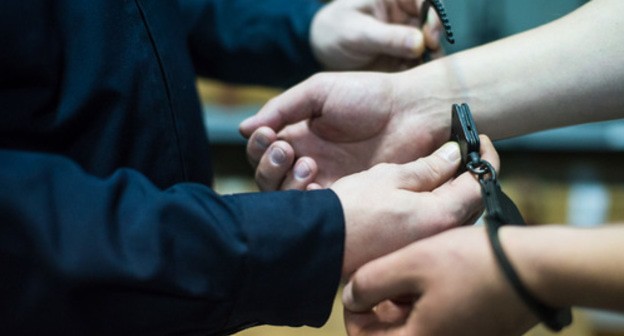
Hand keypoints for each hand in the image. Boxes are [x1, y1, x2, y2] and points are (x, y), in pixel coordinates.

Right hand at [239, 71, 449, 190]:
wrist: (412, 112)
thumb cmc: (368, 94)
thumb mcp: (319, 92)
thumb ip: (283, 108)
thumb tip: (244, 129)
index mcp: (299, 136)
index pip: (263, 152)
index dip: (258, 147)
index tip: (268, 136)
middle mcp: (307, 161)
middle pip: (268, 177)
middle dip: (268, 166)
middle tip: (286, 151)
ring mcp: (327, 182)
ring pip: (287, 197)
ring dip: (286, 182)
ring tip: (309, 164)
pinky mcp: (347, 199)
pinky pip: (317, 210)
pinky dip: (308, 201)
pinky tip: (317, 185)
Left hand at [310, 0, 442, 70]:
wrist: (325, 49)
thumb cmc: (336, 30)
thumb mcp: (358, 33)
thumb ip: (388, 37)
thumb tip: (419, 42)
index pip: (423, 3)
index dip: (432, 18)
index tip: (431, 38)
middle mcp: (405, 17)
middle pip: (431, 28)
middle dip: (434, 45)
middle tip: (432, 63)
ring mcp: (406, 38)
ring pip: (428, 48)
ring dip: (430, 62)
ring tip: (425, 78)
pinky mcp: (404, 58)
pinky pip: (419, 65)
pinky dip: (420, 75)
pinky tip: (416, 86)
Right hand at [333, 135, 497, 275]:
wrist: (317, 245)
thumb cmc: (348, 210)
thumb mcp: (388, 178)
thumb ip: (427, 168)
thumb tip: (454, 156)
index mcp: (439, 216)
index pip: (480, 183)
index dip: (486, 157)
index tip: (481, 140)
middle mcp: (438, 237)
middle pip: (470, 202)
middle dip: (469, 176)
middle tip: (459, 155)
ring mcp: (425, 248)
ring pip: (453, 215)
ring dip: (452, 193)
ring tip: (438, 173)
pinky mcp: (410, 252)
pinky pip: (435, 228)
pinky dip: (435, 209)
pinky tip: (418, 199)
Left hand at [342, 225, 537, 335]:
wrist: (536, 269)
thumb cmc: (472, 264)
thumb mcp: (411, 262)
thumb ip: (370, 282)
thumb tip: (350, 296)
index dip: (355, 310)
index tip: (361, 284)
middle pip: (389, 335)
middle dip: (382, 305)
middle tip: (392, 273)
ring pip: (413, 327)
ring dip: (404, 302)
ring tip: (417, 271)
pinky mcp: (474, 334)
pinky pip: (437, 324)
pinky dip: (428, 304)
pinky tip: (438, 279)